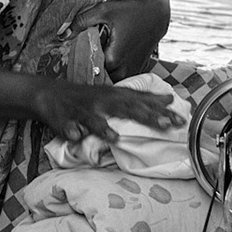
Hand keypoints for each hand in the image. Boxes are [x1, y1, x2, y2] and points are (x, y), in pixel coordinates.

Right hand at [31, 81, 178, 144]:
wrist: (50, 94)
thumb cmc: (88, 98)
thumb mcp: (115, 95)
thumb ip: (140, 99)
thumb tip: (169, 99)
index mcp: (115, 96)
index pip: (142, 102)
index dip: (161, 111)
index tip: (181, 119)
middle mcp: (102, 101)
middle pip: (126, 109)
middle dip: (145, 116)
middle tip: (165, 125)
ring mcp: (83, 110)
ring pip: (95, 118)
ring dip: (104, 127)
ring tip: (116, 138)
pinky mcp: (65, 118)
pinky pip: (70, 126)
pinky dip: (74, 131)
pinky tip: (78, 137)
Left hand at [70, 0, 165, 78]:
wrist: (157, 17)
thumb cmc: (131, 12)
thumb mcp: (104, 11)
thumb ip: (81, 22)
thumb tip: (61, 35)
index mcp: (114, 59)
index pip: (88, 72)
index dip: (77, 68)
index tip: (67, 66)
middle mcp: (123, 71)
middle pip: (98, 79)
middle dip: (87, 73)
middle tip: (74, 66)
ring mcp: (131, 74)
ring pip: (109, 81)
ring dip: (99, 75)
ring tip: (89, 64)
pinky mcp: (136, 73)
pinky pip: (119, 79)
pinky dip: (110, 73)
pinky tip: (104, 63)